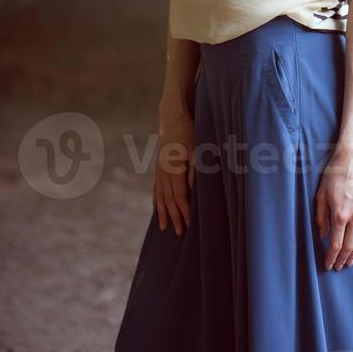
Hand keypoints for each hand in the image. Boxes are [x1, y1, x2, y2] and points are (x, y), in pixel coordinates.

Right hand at [153, 108, 194, 235]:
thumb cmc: (189, 132)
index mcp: (174, 169)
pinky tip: (156, 209)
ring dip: (163, 212)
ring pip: (160, 196)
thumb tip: (193, 192)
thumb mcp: (197, 150)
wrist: (172, 117)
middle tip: (180, 234)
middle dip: (174, 217)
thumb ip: (195, 171)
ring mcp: (158, 170)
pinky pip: (155, 188)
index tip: (190, 225)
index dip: (184, 212)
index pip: (180, 196)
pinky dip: (156, 200)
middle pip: (169, 199)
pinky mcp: (157, 167)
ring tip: (165, 228)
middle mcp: (163, 172)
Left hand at [315, 144, 352, 270]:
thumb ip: (321, 218)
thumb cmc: (333, 175)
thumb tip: (322, 236)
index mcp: (340, 215)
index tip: (328, 265)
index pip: (336, 244)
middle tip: (337, 268)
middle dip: (342, 259)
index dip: (331, 257)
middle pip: (350, 247)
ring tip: (348, 262)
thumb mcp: (320, 195)